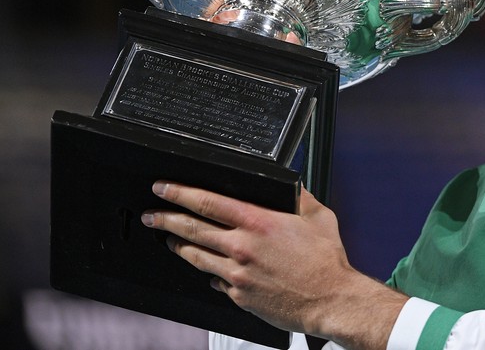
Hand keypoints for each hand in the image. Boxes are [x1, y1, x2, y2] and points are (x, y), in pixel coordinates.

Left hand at [141, 182, 406, 348]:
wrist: (330, 301)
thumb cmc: (326, 262)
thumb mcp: (319, 217)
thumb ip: (301, 197)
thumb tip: (291, 187)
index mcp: (259, 223)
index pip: (208, 202)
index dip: (180, 193)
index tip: (164, 188)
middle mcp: (242, 248)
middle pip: (191, 229)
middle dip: (166, 218)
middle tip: (151, 214)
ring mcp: (237, 275)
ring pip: (196, 257)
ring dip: (178, 246)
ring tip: (168, 239)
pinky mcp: (239, 296)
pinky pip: (216, 281)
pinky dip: (210, 272)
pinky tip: (208, 269)